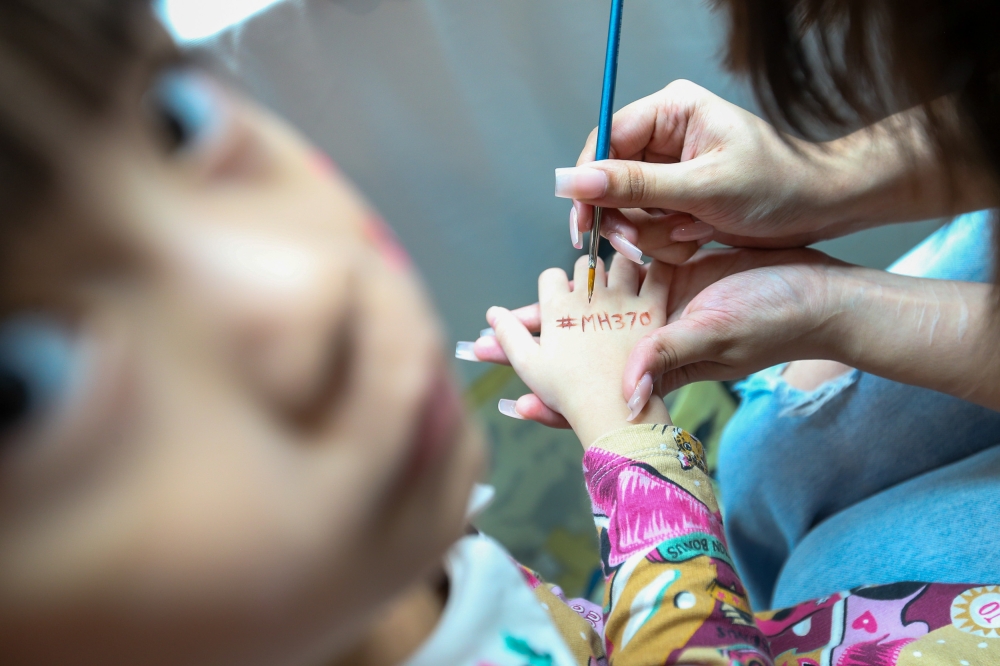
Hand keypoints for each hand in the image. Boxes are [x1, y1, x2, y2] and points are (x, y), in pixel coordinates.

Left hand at [468, 248, 841, 424]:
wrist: (819, 294)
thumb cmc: (776, 319)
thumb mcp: (719, 336)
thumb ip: (669, 358)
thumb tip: (625, 395)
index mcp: (658, 363)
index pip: (596, 390)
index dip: (556, 401)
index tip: (511, 406)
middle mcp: (652, 341)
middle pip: (582, 350)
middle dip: (535, 348)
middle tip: (479, 345)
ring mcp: (662, 310)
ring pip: (597, 313)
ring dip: (557, 310)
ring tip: (511, 310)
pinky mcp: (674, 279)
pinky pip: (627, 279)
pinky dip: (597, 276)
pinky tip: (570, 264)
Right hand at [485, 254, 672, 446]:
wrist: (613, 409)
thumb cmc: (567, 392)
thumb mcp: (528, 365)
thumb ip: (508, 335)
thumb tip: (491, 313)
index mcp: (556, 306)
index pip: (550, 276)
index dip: (553, 286)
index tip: (558, 299)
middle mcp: (588, 295)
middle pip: (584, 266)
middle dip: (585, 276)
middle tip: (591, 293)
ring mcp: (622, 300)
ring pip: (620, 264)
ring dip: (619, 270)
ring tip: (620, 286)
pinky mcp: (652, 309)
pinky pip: (657, 276)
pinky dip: (655, 272)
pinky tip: (652, 277)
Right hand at [554, 81, 976, 260]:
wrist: (822, 210)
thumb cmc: (778, 187)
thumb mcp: (702, 188)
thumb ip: (634, 186)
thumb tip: (573, 182)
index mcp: (671, 111)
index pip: (605, 141)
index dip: (589, 184)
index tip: (584, 222)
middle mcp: (665, 135)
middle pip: (610, 180)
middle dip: (626, 218)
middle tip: (637, 246)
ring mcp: (670, 168)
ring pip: (627, 208)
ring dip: (651, 234)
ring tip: (687, 239)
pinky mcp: (678, 197)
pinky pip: (648, 224)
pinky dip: (667, 241)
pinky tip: (696, 240)